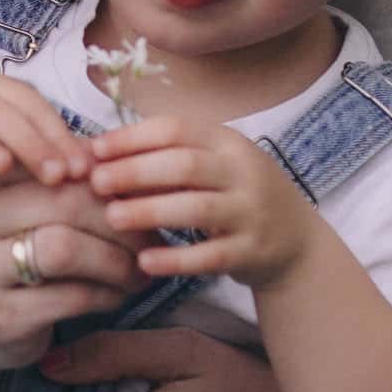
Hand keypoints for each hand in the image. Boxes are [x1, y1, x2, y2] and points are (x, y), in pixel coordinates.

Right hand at [0, 76, 89, 197]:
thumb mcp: (15, 142)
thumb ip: (50, 150)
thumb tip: (98, 171)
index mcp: (1, 91)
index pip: (34, 106)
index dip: (59, 136)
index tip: (82, 171)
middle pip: (0, 112)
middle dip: (30, 143)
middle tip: (54, 176)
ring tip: (2, 169)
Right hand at [0, 173, 145, 379]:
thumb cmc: (9, 256)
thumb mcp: (23, 212)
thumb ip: (62, 183)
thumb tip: (124, 164)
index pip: (48, 160)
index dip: (100, 173)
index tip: (131, 192)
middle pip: (60, 200)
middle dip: (117, 218)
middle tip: (149, 235)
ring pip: (63, 249)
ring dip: (116, 260)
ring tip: (139, 269)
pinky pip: (70, 297)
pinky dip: (108, 294)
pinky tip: (119, 294)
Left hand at [89, 114, 318, 289]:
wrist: (296, 244)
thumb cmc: (234, 196)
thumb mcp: (212, 167)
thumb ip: (164, 159)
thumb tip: (95, 154)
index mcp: (228, 143)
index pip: (177, 130)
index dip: (133, 138)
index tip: (95, 150)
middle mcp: (244, 173)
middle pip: (186, 165)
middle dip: (137, 171)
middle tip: (97, 183)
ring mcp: (251, 213)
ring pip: (198, 208)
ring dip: (151, 211)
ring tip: (112, 217)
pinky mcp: (252, 252)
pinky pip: (211, 255)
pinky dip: (177, 259)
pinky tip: (144, 262)